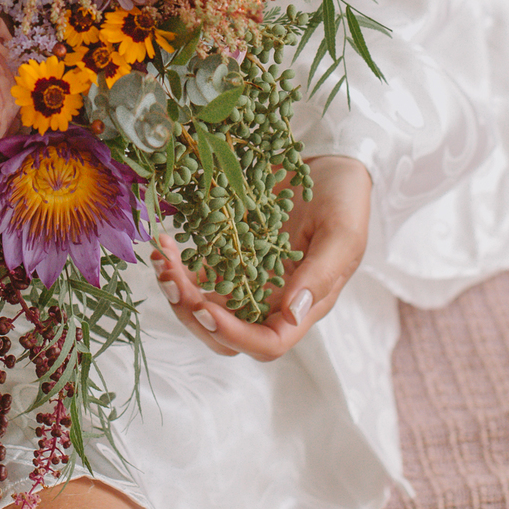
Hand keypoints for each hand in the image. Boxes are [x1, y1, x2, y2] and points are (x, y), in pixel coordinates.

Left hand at [150, 155, 371, 359]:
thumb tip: (292, 314)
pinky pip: (199, 273)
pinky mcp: (230, 255)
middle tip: (171, 280)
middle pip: (226, 334)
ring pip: (205, 306)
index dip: (234, 334)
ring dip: (179, 291)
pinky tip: (167, 242)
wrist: (331, 166)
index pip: (267, 343)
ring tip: (163, 259)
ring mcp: (248, 279)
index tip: (206, 308)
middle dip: (193, 313)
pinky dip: (179, 264)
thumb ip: (321, 275)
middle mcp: (271, 301)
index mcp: (303, 306)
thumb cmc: (346, 201)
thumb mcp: (343, 235)